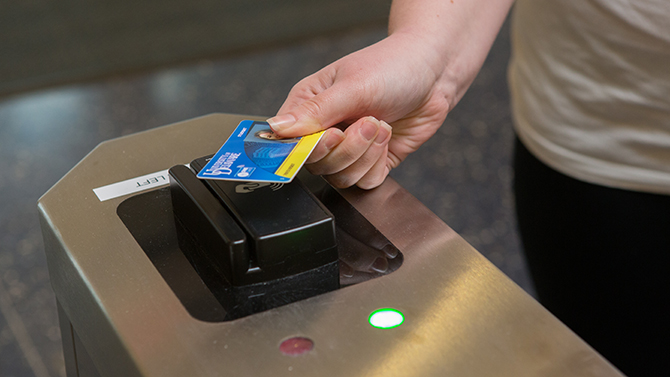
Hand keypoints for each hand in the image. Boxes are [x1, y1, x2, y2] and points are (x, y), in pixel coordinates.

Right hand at [268, 32, 455, 188]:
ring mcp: (348, 148)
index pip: (288, 142)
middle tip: (368, 122)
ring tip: (380, 125)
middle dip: (347, 149)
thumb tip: (276, 128)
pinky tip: (387, 139)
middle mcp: (324, 129)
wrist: (434, 74)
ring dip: (365, 155)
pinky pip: (364, 182)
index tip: (331, 136)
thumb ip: (315, 111)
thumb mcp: (353, 86)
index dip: (306, 148)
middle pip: (316, 165)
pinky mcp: (371, 162)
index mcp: (308, 106)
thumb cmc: (392, 66)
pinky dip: (377, 165)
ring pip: (340, 177)